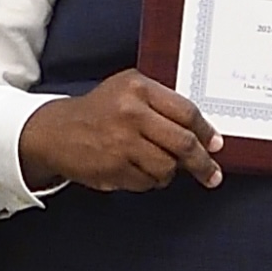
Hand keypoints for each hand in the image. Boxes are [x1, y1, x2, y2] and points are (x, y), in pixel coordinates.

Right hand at [17, 71, 221, 193]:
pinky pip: (147, 182)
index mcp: (138, 88)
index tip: (216, 145)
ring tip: (156, 166)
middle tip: (211, 174)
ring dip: (168, 172)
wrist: (54, 132)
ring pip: (167, 167)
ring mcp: (121, 142)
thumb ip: (162, 106)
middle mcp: (130, 113)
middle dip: (202, 163)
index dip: (206, 132)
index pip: (186, 112)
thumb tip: (203, 136)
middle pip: (183, 143)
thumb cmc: (98, 112)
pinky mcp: (113, 167)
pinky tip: (135, 170)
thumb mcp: (128, 92)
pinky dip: (147, 181)